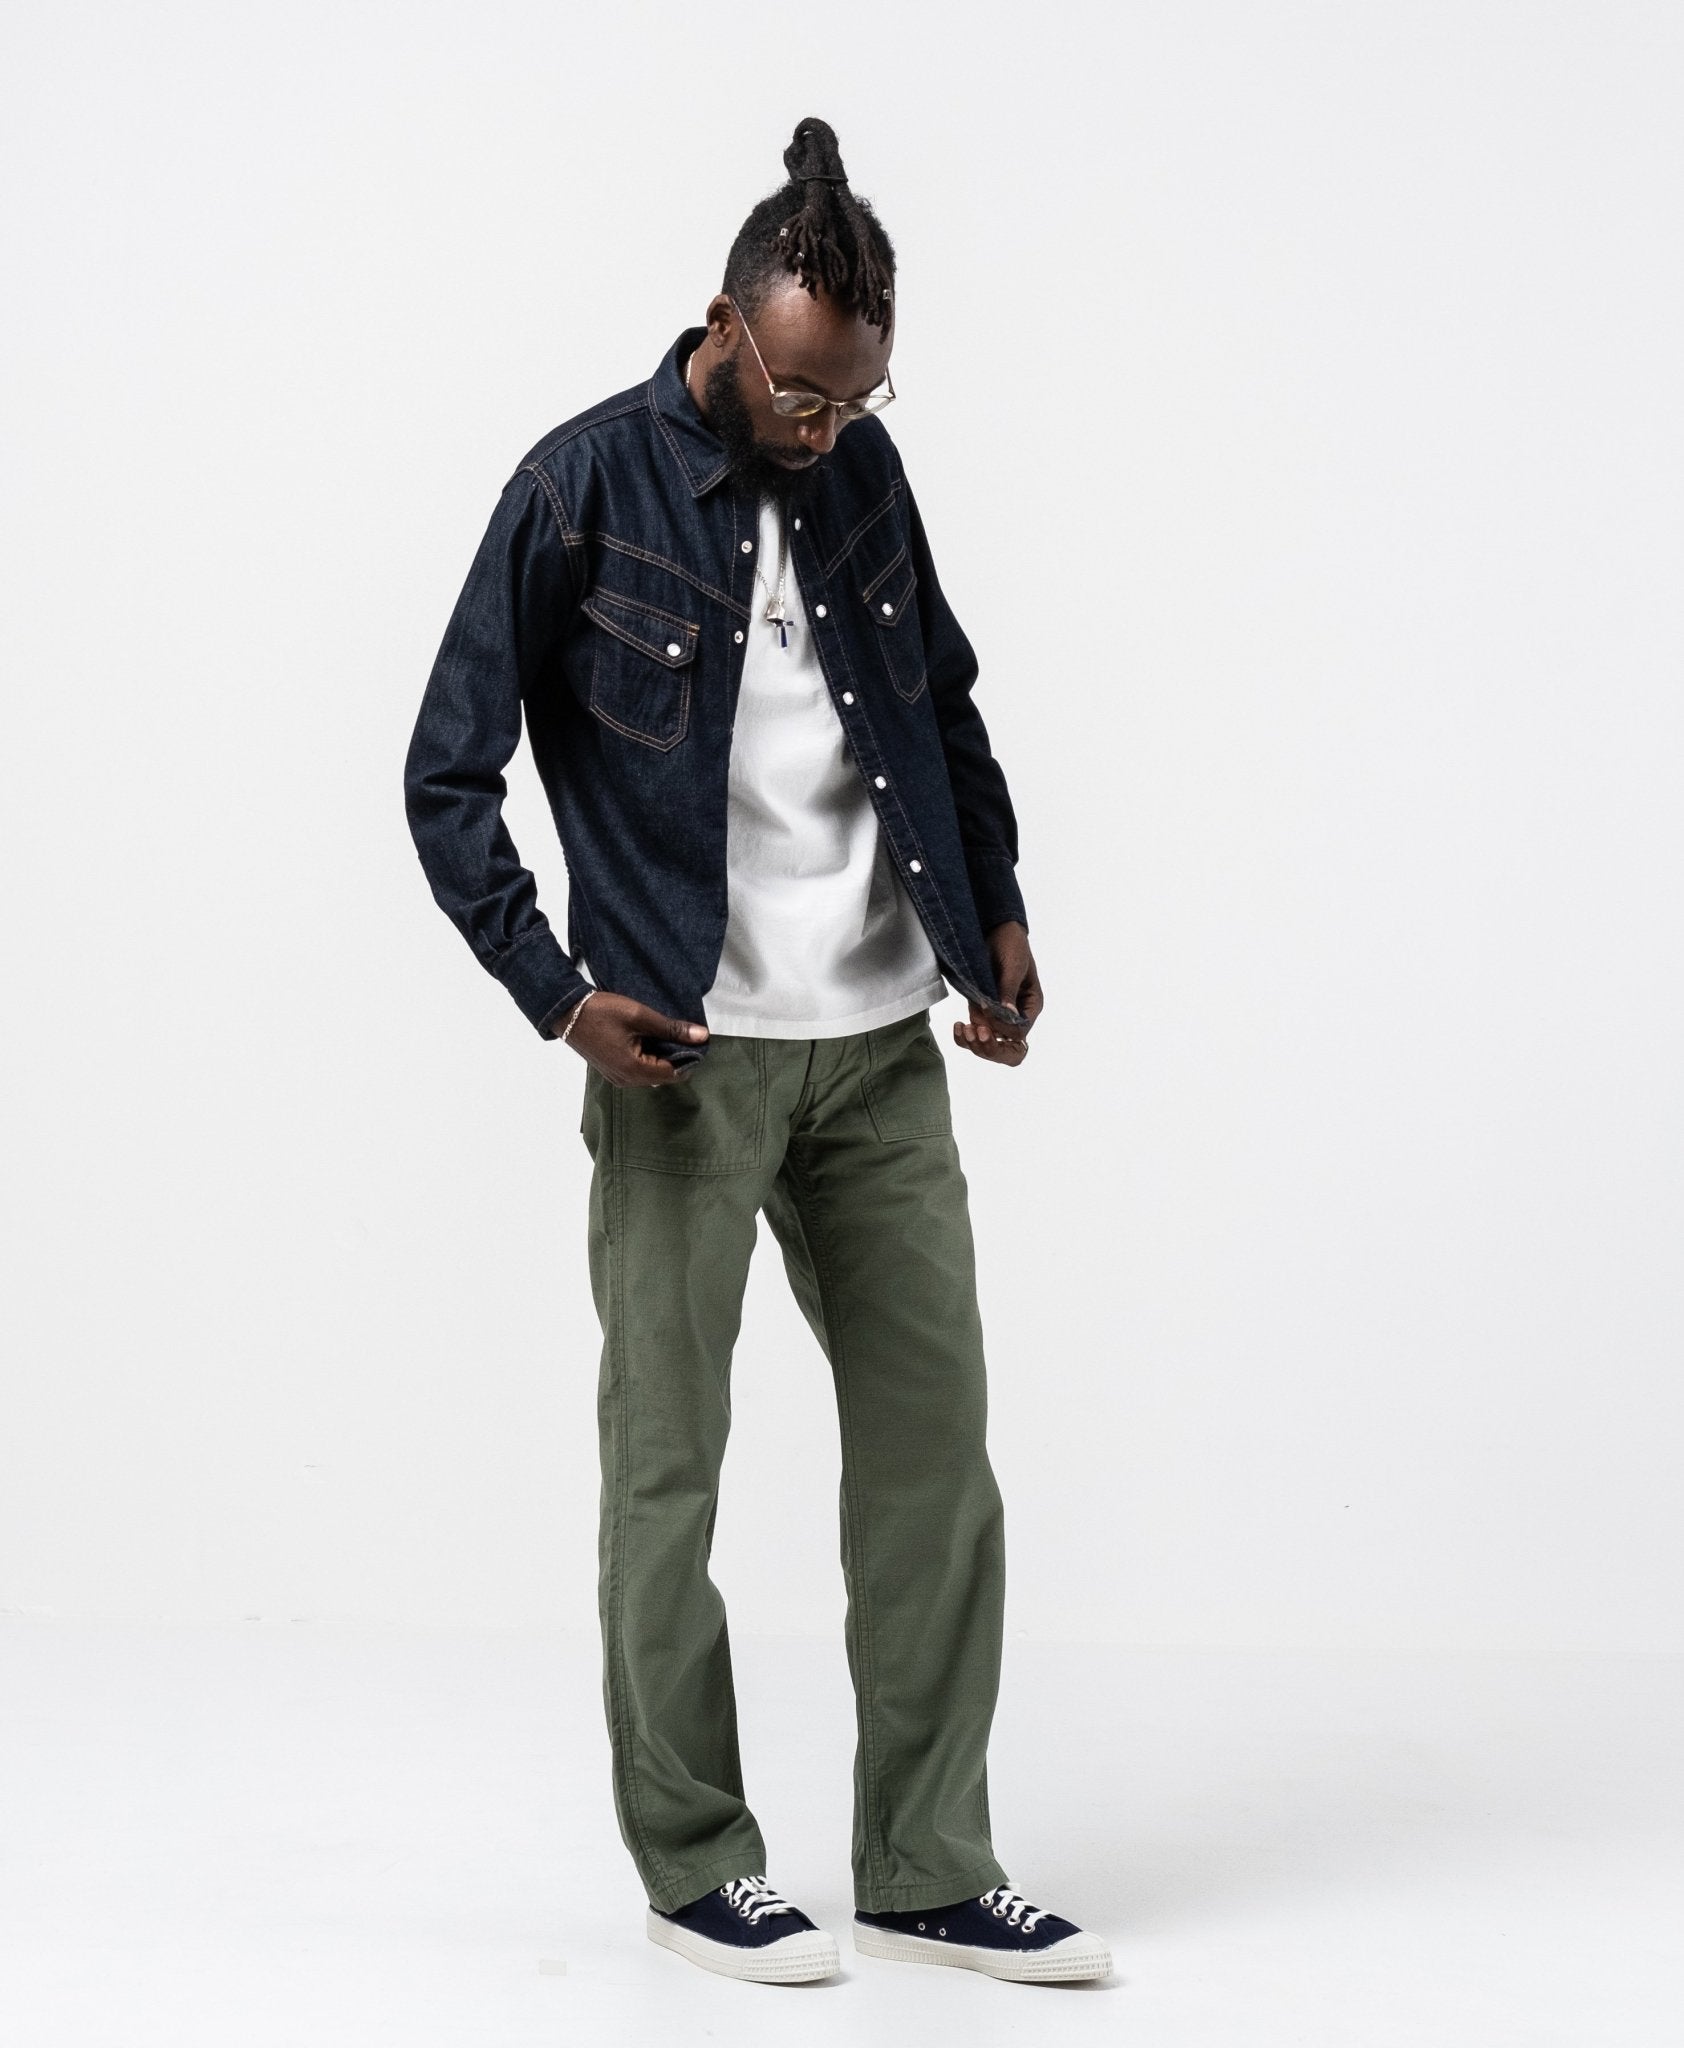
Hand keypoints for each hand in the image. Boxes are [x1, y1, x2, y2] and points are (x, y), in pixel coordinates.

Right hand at [554, 991, 708, 1085]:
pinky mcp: (611, 1070)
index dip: (688, 1058)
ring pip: (650, 1073)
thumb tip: (702, 1036)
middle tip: (679, 1033)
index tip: (692, 1040)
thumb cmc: (602, 1012)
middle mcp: (626, 1080)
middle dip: (674, 1057)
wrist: (567, 1012)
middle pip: (662, 1076)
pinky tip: (647, 1038)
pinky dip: (647, 1057)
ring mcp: (617, 1077)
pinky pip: (637, 1070)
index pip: (674, 1074)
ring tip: (663, 1033)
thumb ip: (672, 1028)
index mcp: (634, 1070)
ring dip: (660, 1057)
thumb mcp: (640, 1016)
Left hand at [954, 920, 1041, 1065]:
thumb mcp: (1012, 966)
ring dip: (975, 1042)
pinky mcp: (982, 1011)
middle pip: (1008, 1048)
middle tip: (973, 1033)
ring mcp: (998, 1015)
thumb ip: (1009, 992)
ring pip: (989, 1044)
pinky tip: (958, 1026)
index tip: (985, 1019)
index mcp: (1031, 1005)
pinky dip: (966, 1036)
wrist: (994, 930)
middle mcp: (1016, 1015)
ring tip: (962, 1028)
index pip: (1020, 1033)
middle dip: (990, 1047)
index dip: (1002, 1031)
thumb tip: (1009, 1017)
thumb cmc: (1010, 944)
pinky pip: (976, 1033)